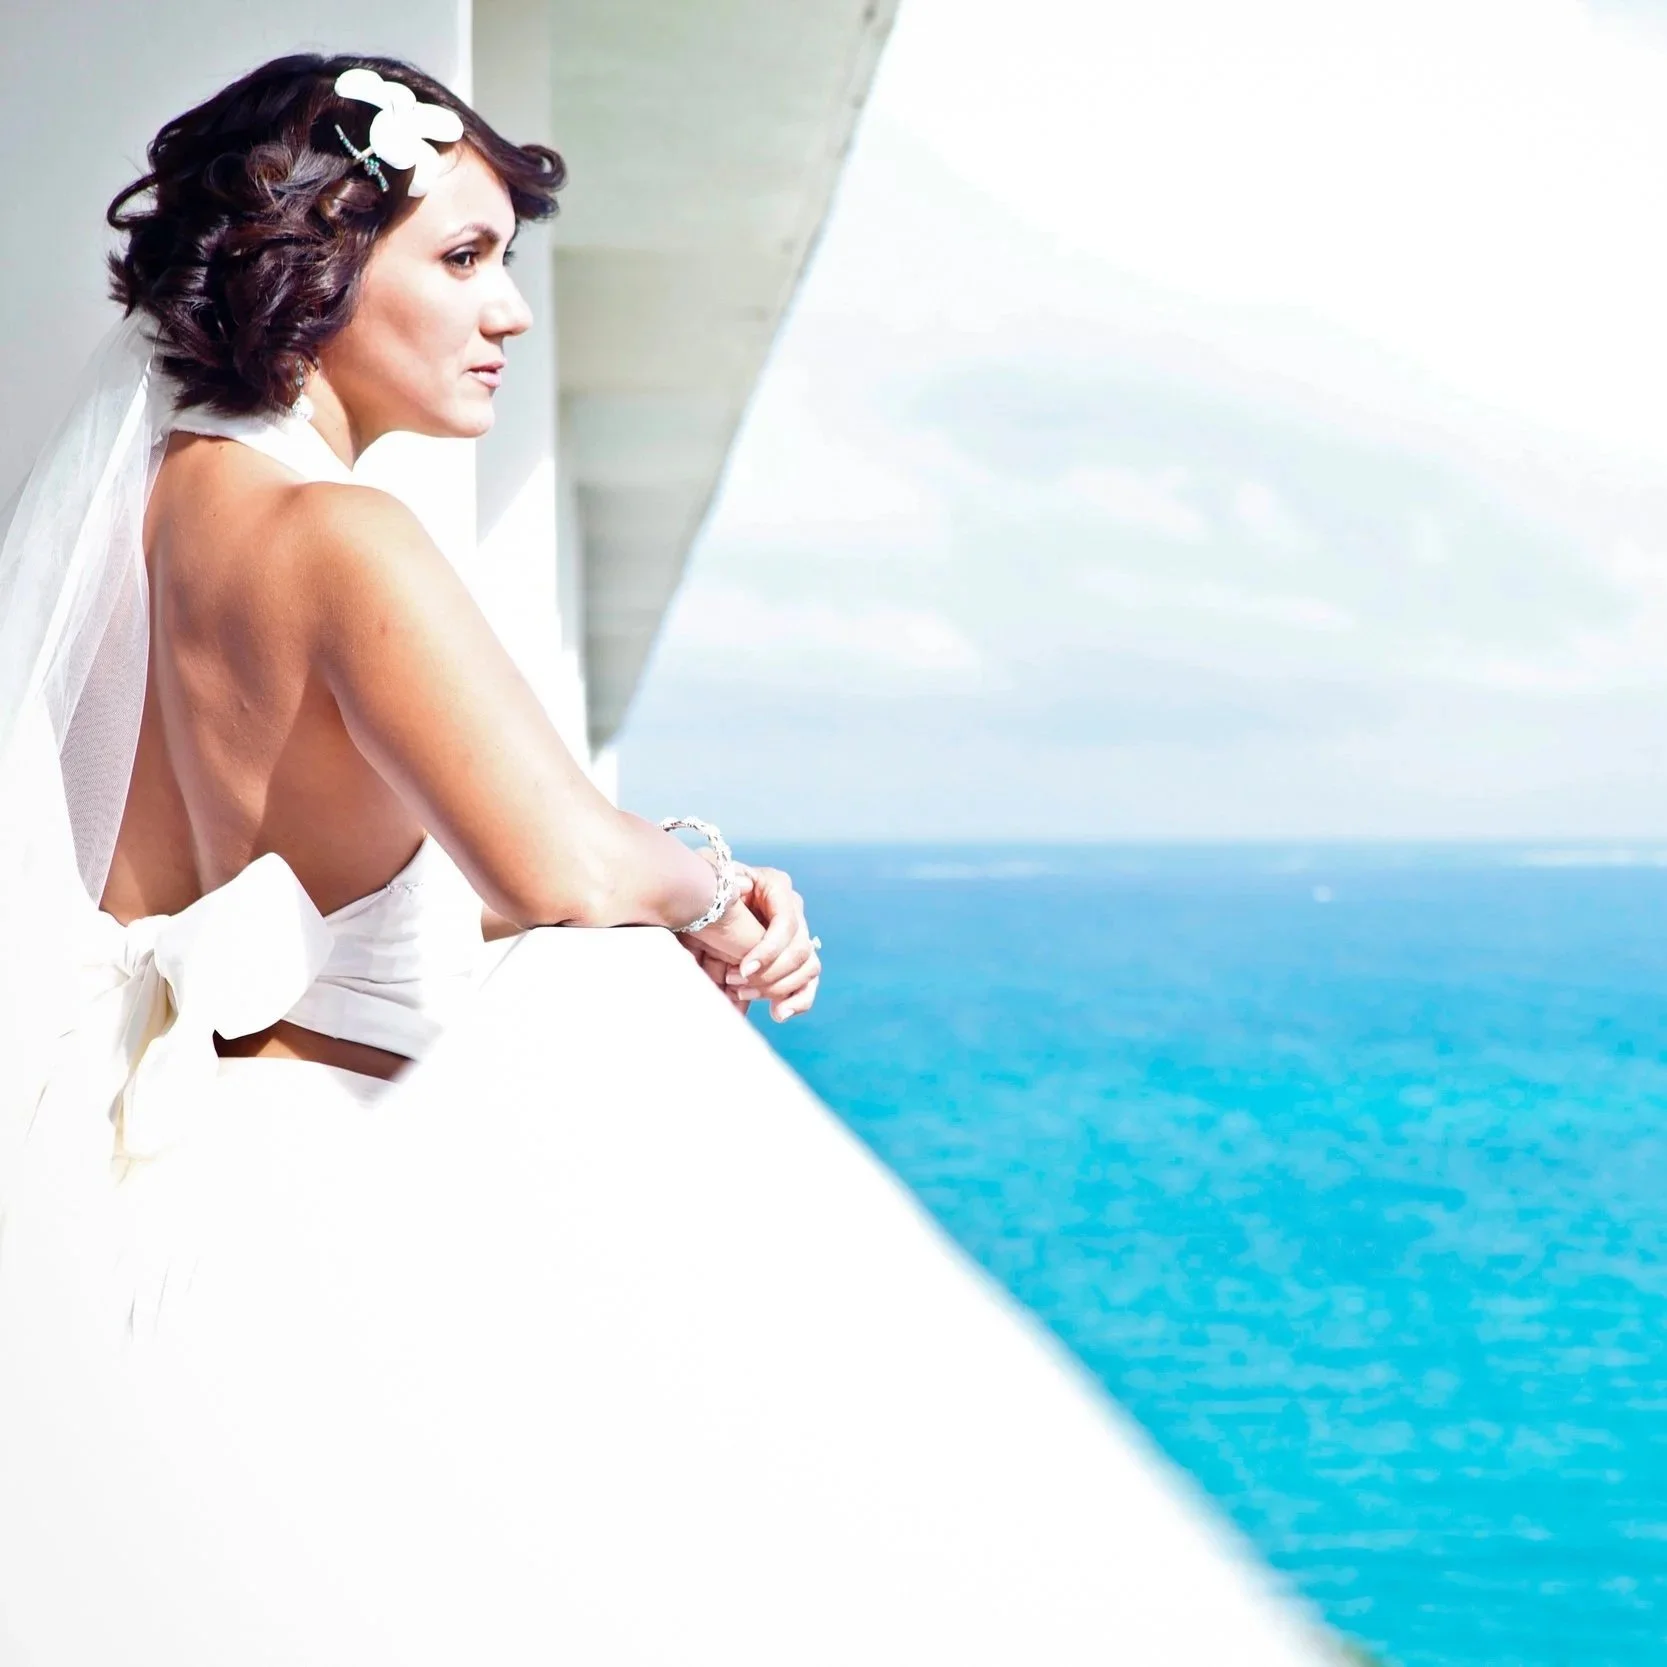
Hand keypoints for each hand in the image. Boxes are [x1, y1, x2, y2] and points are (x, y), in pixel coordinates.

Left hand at [721, 863, 819, 1022]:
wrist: (701, 908)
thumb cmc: (705, 890)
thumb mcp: (711, 879)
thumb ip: (724, 880)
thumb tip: (742, 886)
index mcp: (777, 886)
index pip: (787, 923)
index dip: (769, 950)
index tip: (744, 968)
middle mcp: (793, 910)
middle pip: (800, 950)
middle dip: (769, 973)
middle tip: (734, 980)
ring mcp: (797, 936)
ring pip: (808, 968)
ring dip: (778, 988)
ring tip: (743, 993)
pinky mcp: (794, 962)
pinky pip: (808, 985)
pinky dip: (797, 1002)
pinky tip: (778, 1014)